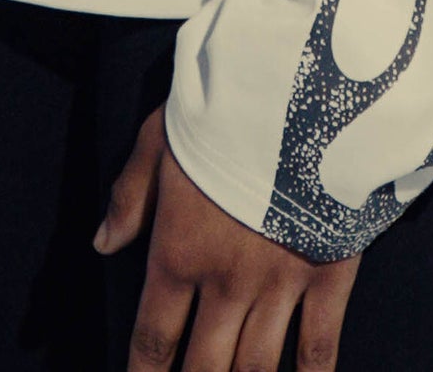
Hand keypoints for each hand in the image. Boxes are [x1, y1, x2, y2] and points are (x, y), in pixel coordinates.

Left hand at [94, 104, 360, 371]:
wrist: (299, 89)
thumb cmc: (222, 107)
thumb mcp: (159, 136)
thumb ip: (130, 195)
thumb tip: (103, 243)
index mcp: (179, 251)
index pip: (153, 338)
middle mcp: (227, 282)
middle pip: (204, 368)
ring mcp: (281, 284)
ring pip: (257, 369)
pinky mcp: (329, 274)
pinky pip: (319, 346)